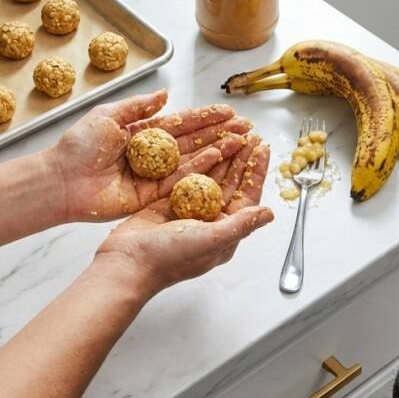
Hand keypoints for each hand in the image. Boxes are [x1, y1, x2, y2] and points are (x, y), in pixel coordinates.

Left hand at [46, 89, 250, 222]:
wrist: (62, 179)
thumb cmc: (79, 146)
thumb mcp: (108, 116)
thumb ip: (138, 106)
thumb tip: (165, 95)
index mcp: (142, 133)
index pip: (181, 123)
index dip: (205, 117)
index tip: (227, 110)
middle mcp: (154, 154)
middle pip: (193, 141)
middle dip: (219, 133)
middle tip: (245, 126)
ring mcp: (155, 175)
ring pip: (193, 160)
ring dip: (218, 149)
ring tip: (241, 140)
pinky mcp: (152, 195)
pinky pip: (181, 180)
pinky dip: (201, 168)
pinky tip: (219, 156)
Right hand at [93, 139, 272, 299]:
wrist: (128, 262)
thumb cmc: (170, 257)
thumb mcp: (213, 239)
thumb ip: (242, 224)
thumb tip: (270, 213)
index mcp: (224, 233)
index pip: (247, 197)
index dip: (256, 172)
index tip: (263, 148)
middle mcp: (209, 222)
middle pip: (231, 184)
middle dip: (241, 160)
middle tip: (250, 135)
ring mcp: (188, 211)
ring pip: (211, 178)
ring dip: (223, 157)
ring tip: (233, 135)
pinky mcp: (168, 203)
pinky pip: (188, 177)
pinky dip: (199, 162)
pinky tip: (208, 146)